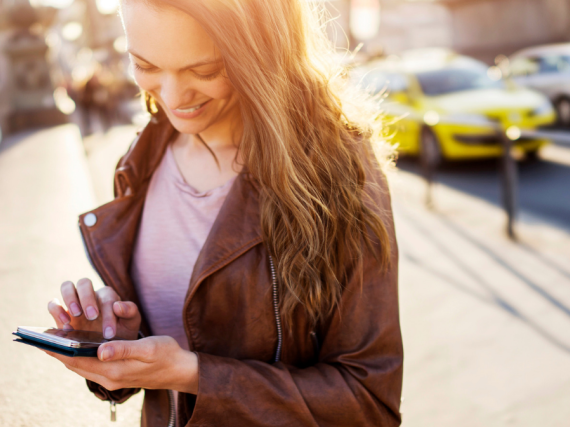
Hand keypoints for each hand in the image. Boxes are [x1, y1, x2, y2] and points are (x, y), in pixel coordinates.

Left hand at [44, 336, 198, 393]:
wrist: (180, 370)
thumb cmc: (166, 354)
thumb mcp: (147, 348)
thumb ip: (123, 349)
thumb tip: (99, 350)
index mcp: (115, 371)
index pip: (79, 361)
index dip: (60, 351)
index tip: (44, 341)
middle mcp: (110, 378)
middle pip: (76, 366)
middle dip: (59, 353)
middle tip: (42, 339)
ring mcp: (113, 379)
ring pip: (83, 367)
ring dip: (69, 355)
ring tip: (55, 343)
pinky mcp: (117, 375)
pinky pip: (92, 367)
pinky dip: (81, 357)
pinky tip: (78, 348)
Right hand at [47, 278, 140, 339]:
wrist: (108, 346)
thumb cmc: (122, 332)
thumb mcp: (131, 323)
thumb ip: (130, 312)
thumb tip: (118, 306)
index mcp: (108, 295)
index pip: (107, 297)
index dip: (108, 314)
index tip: (109, 333)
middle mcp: (90, 295)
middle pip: (84, 283)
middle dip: (87, 299)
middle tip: (92, 317)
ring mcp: (74, 302)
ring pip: (67, 286)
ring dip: (70, 298)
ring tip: (76, 316)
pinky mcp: (61, 313)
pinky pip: (53, 304)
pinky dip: (56, 310)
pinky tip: (65, 324)